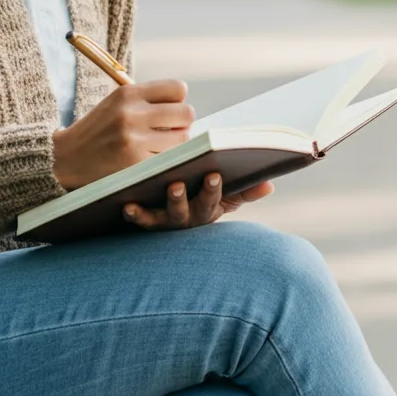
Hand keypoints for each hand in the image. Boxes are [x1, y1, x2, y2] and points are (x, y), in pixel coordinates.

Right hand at [52, 79, 193, 190]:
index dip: (178, 100)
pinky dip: (165, 161)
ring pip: (182, 139)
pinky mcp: (135, 164)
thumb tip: (185, 105)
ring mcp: (134, 140)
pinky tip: (149, 159)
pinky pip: (169, 159)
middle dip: (182, 123)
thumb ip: (148, 99)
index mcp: (128, 93)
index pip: (178, 89)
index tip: (169, 109)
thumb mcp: (117, 102)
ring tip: (157, 146)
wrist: (66, 158)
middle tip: (170, 130)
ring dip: (176, 144)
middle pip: (186, 113)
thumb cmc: (99, 129)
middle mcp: (131, 113)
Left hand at [123, 174, 274, 230]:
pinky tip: (127, 204)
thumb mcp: (225, 197)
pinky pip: (140, 219)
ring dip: (167, 204)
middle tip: (187, 180)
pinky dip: (135, 214)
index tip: (215, 174)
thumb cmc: (200, 198)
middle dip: (191, 197)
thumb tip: (269, 184)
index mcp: (207, 209)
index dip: (213, 190)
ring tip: (170, 187)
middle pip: (190, 210)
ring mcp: (166, 221)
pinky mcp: (145, 220)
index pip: (213, 201)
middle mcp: (187, 219)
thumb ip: (245, 191)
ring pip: (166, 216)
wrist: (169, 216)